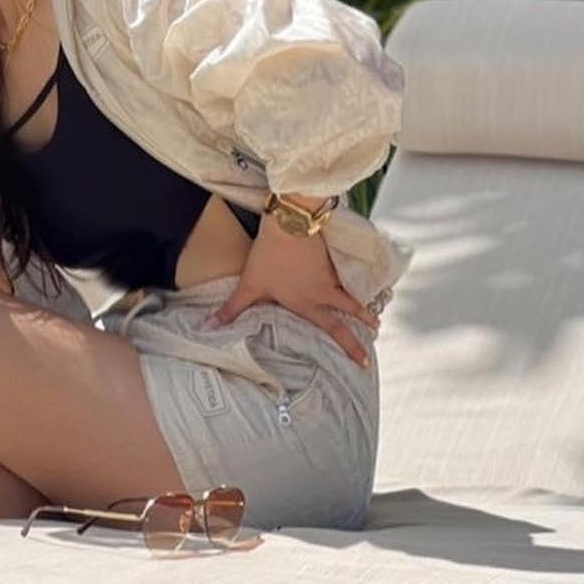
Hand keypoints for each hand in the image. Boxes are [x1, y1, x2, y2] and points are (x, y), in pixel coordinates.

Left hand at [202, 216, 378, 367]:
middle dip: (365, 322)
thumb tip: (205, 329)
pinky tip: (354, 272)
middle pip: (351, 310)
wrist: (290, 222)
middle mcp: (324, 291)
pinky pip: (345, 269)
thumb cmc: (269, 256)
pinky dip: (352, 274)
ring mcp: (330, 271)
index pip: (334, 330)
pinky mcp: (330, 253)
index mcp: (308, 304)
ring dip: (362, 297)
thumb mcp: (249, 285)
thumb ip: (231, 311)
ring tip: (373, 303)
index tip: (364, 361)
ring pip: (350, 288)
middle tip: (378, 329)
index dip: (350, 347)